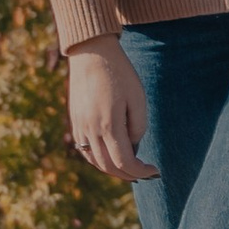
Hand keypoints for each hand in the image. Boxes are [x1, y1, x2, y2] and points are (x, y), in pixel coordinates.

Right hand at [67, 41, 156, 181]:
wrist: (91, 53)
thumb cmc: (119, 73)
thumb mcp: (137, 98)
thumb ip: (138, 126)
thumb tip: (133, 146)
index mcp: (108, 125)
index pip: (124, 162)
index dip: (140, 171)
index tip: (154, 170)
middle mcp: (90, 130)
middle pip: (108, 166)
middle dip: (128, 175)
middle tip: (145, 174)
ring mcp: (80, 127)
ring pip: (95, 161)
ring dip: (113, 169)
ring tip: (130, 169)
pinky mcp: (75, 122)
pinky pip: (85, 150)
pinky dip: (99, 160)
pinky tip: (111, 157)